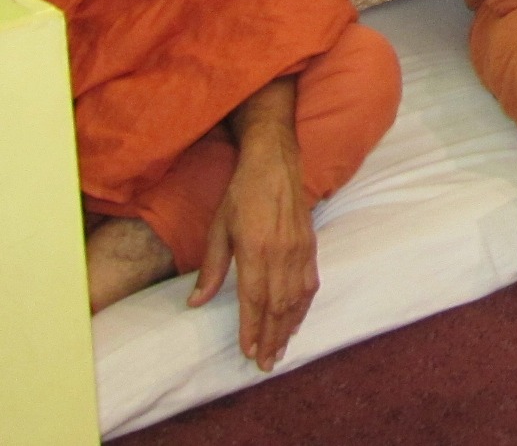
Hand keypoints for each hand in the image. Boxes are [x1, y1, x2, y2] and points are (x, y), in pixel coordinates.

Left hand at [188, 131, 317, 371]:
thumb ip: (211, 268)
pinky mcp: (311, 244)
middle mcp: (282, 253)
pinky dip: (304, 306)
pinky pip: (310, 283)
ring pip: (297, 298)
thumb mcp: (218, 228)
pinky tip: (297, 319)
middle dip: (272, 337)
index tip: (247, 352)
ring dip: (289, 327)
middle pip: (279, 305)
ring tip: (280, 349)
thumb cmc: (242, 193)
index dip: (251, 329)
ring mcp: (301, 249)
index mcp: (256, 249)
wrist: (275, 162)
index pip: (254, 299)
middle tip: (265, 363)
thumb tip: (196, 302)